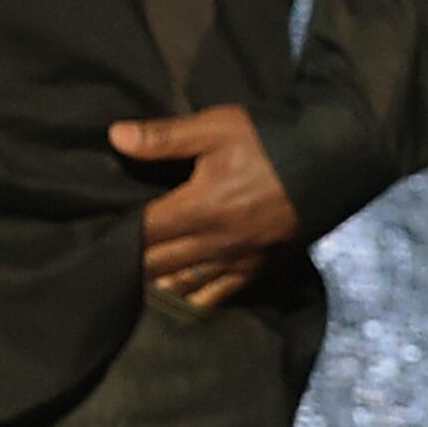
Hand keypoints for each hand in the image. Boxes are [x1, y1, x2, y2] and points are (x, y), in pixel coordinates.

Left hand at [111, 105, 300, 311]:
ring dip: (157, 284)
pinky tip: (178, 299)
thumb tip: (114, 137)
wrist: (332, 159)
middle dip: (131, 262)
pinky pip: (219, 294)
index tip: (95, 234)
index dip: (117, 235)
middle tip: (105, 262)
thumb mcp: (215, 127)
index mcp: (198, 208)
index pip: (143, 232)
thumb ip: (164, 137)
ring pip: (184, 285)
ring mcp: (238, 260)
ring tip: (132, 283)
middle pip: (158, 263)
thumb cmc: (269, 140)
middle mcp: (214, 243)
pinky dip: (194, 299)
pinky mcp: (259, 268)